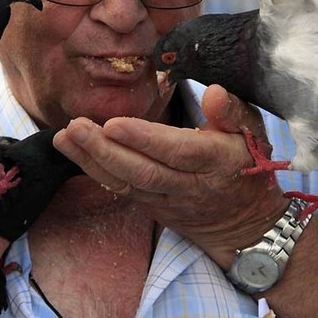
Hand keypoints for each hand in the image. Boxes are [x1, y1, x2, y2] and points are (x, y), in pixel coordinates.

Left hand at [53, 84, 289, 268]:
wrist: (247, 224)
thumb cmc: (248, 166)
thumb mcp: (253, 133)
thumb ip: (232, 112)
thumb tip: (213, 93)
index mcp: (217, 161)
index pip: (177, 151)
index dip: (145, 140)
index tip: (113, 123)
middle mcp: (190, 185)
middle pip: (143, 172)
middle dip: (105, 151)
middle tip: (75, 127)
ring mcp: (170, 200)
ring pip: (128, 185)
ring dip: (92, 162)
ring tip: (64, 137)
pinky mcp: (155, 208)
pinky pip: (124, 192)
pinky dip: (97, 173)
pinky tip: (75, 153)